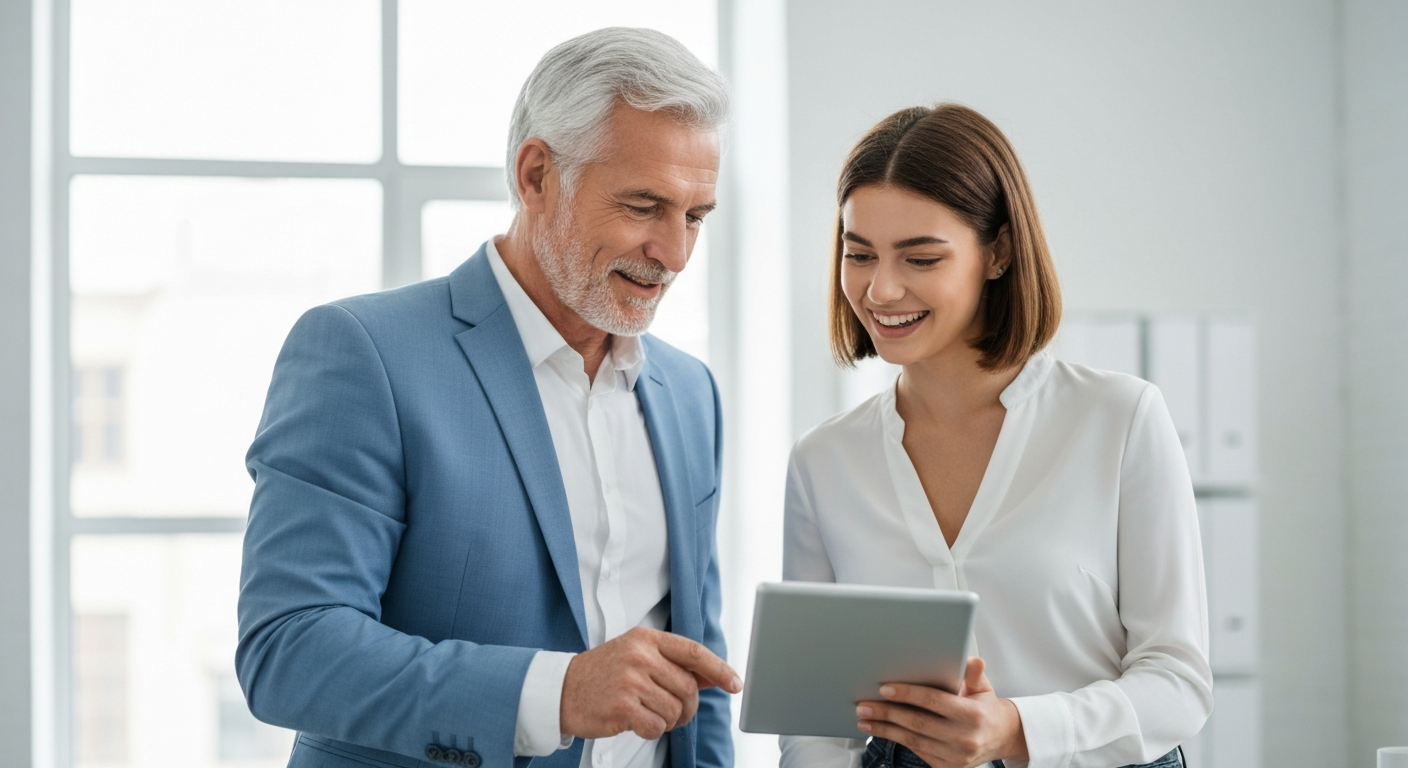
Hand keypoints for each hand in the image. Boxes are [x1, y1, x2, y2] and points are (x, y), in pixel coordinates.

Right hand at [560, 627, 742, 740]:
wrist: (561, 690)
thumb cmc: (604, 673)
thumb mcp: (638, 656)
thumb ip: (675, 664)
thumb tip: (716, 676)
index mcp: (647, 638)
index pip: (694, 652)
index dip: (719, 669)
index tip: (735, 684)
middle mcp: (640, 656)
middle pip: (688, 688)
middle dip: (688, 707)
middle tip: (676, 712)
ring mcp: (630, 681)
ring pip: (675, 710)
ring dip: (668, 720)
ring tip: (649, 714)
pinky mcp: (622, 707)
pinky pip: (657, 727)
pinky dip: (652, 730)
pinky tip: (637, 722)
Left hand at [855, 657, 1027, 767]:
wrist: (1000, 738)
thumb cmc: (985, 707)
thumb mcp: (983, 687)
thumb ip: (972, 674)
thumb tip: (971, 660)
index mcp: (973, 715)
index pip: (934, 701)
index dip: (908, 694)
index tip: (884, 688)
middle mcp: (964, 738)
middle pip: (917, 723)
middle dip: (887, 712)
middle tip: (863, 704)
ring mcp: (955, 757)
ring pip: (912, 740)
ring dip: (884, 729)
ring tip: (864, 718)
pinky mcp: (947, 767)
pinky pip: (917, 751)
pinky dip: (897, 739)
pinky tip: (881, 730)